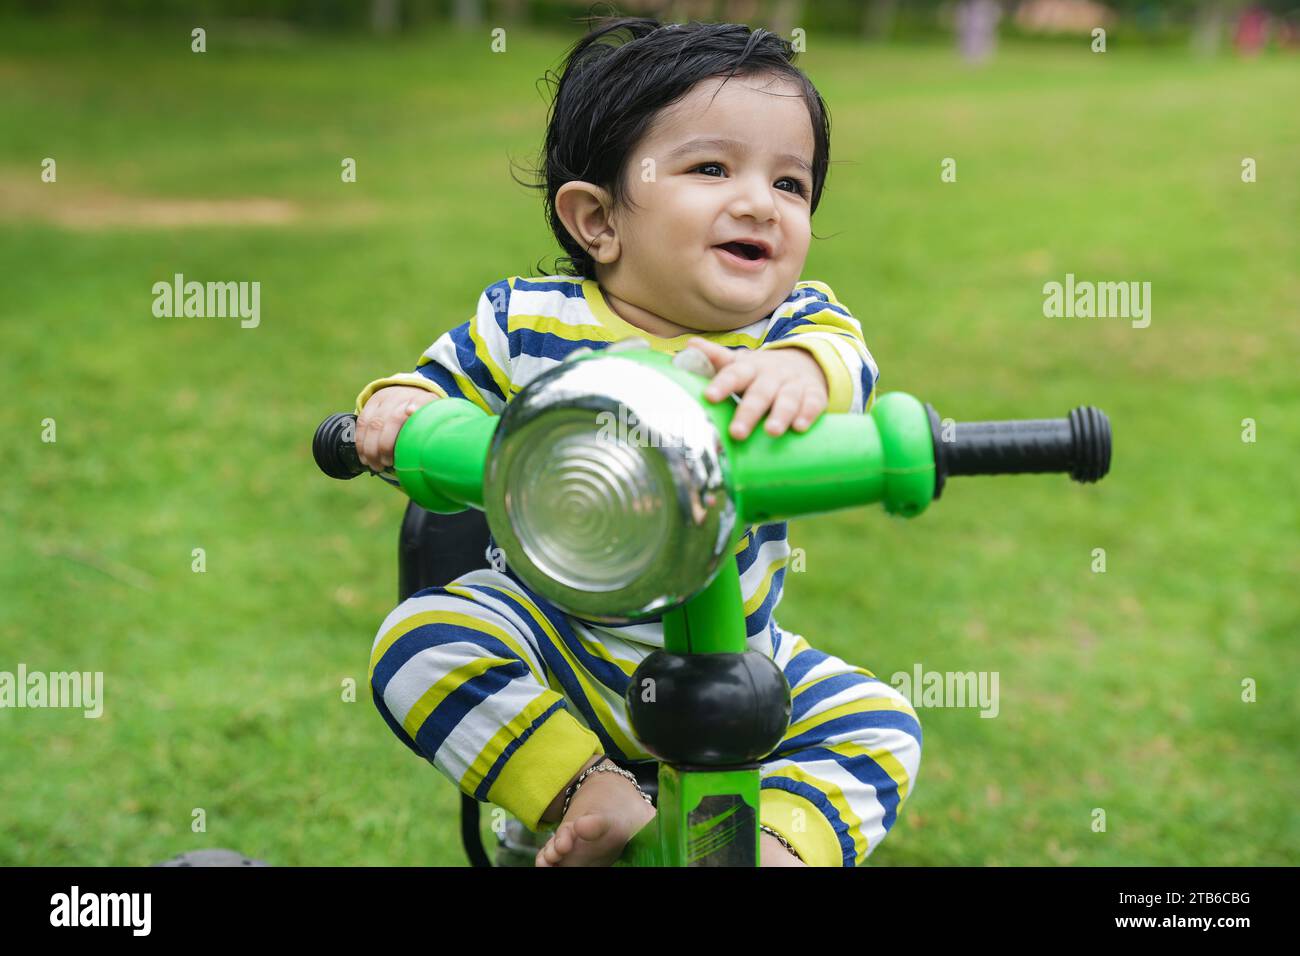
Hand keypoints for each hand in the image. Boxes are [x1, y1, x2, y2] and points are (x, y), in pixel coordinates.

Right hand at [356, 385, 439, 470]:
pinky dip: (361, 443)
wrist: (408, 393)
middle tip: (387, 464)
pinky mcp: (371, 402)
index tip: (411, 412)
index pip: (422, 402)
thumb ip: (436, 434)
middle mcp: (404, 397)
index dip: (416, 407)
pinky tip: (365, 457)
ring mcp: (386, 399)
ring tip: (376, 466)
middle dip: (386, 445)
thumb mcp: (434, 421)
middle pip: (394, 418)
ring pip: (374, 423)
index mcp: (424, 400)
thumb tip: (435, 457)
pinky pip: (362, 423)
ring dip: (371, 449)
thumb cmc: (423, 418)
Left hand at [685, 337, 828, 440]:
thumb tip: (689, 346)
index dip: (722, 384)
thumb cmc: (760, 373)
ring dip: (780, 415)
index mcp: (749, 368)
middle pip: (760, 392)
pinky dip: (808, 414)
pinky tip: (800, 428)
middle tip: (737, 433)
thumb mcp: (739, 365)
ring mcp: (794, 384)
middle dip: (749, 412)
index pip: (734, 374)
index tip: (709, 397)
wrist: (803, 363)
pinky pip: (814, 403)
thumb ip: (715, 359)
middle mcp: (772, 375)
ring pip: (787, 399)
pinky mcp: (814, 394)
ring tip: (771, 432)